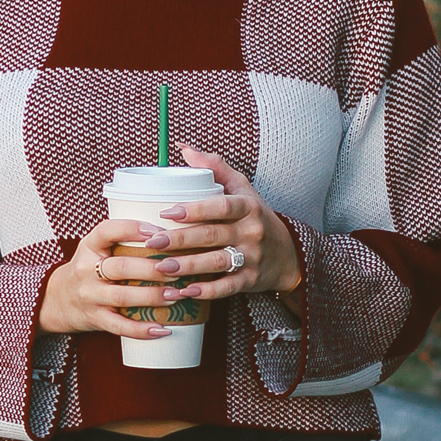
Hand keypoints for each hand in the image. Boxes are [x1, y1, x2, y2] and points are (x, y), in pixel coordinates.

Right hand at [38, 216, 182, 338]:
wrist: (57, 300)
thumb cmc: (88, 269)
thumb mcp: (95, 248)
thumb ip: (121, 239)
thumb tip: (169, 232)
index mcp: (89, 246)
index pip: (108, 231)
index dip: (134, 229)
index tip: (159, 231)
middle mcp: (86, 270)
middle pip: (121, 267)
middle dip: (153, 269)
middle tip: (178, 269)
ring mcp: (89, 296)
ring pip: (123, 297)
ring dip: (153, 296)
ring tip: (177, 294)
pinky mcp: (95, 319)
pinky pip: (119, 327)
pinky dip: (141, 330)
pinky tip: (162, 330)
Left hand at [142, 144, 301, 305]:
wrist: (288, 254)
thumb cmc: (257, 217)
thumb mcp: (244, 190)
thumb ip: (216, 168)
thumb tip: (183, 148)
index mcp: (248, 207)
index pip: (221, 206)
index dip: (195, 209)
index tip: (167, 211)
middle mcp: (251, 232)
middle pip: (212, 235)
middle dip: (181, 240)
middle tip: (152, 242)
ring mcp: (251, 258)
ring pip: (217, 262)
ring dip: (188, 266)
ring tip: (160, 268)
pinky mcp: (249, 280)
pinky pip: (226, 287)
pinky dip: (205, 291)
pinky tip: (184, 291)